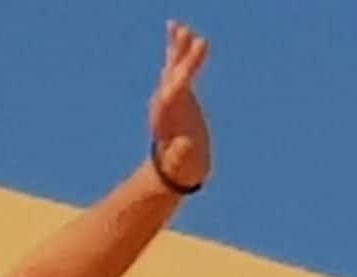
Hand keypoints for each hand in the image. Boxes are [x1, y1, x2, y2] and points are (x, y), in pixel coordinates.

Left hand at [148, 20, 211, 189]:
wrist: (174, 169)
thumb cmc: (182, 169)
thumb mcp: (183, 164)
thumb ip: (181, 155)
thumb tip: (184, 146)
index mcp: (167, 118)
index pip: (174, 93)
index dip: (183, 77)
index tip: (191, 67)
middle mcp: (164, 103)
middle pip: (173, 75)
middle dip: (182, 58)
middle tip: (191, 37)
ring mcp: (170, 96)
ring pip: (173, 67)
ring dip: (178, 48)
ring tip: (180, 27)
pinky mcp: (178, 92)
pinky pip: (178, 67)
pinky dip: (179, 50)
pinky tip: (180, 30)